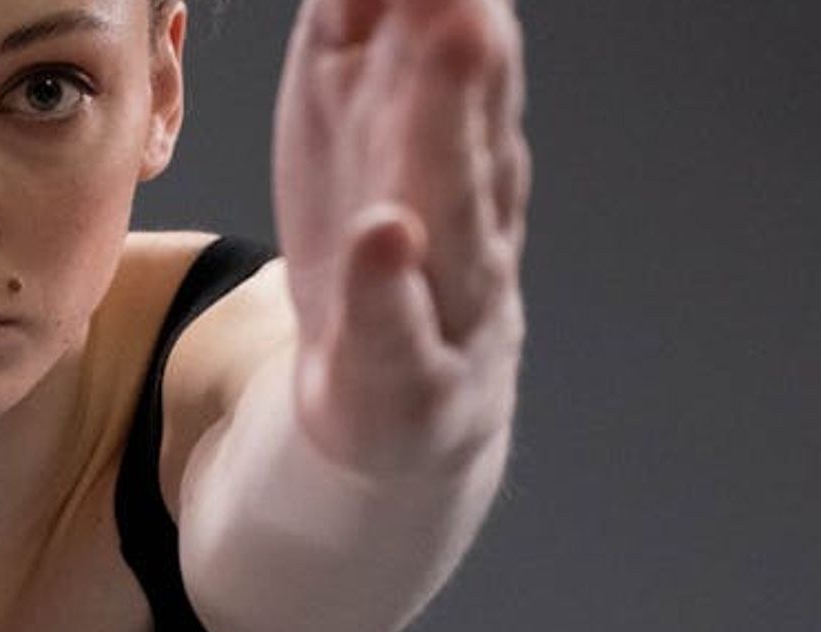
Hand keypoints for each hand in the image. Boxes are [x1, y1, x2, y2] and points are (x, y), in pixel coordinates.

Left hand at [273, 0, 530, 477]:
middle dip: (462, 44)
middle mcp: (471, 202)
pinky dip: (391, 285)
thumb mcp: (349, 116)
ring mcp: (450, 293)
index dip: (450, 1)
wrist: (402, 402)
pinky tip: (384, 236)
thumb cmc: (378, 238)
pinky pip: (401, 326)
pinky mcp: (407, 373)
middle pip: (469, 116)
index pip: (459, 47)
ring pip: (456, 208)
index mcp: (453, 130)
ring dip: (448, 131)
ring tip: (452, 45)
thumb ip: (358, 19)